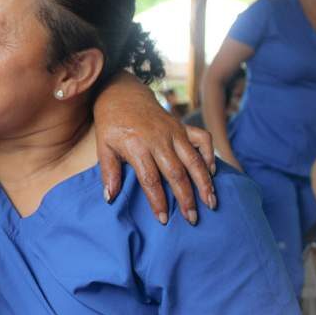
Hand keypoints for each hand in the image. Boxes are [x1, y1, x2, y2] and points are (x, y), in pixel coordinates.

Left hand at [94, 77, 216, 225]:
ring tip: (211, 203)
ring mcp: (173, 131)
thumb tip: (110, 198)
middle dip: (186, 198)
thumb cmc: (111, 125)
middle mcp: (158, 139)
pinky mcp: (182, 126)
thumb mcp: (103, 147)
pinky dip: (209, 155)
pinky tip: (212, 172)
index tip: (163, 219)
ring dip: (204, 182)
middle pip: (176, 173)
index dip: (158, 201)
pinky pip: (202, 138)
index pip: (150, 179)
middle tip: (192, 219)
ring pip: (194, 159)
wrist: (121, 94)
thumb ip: (108, 173)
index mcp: (137, 146)